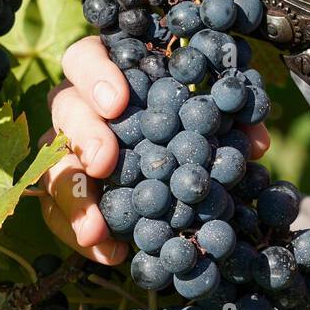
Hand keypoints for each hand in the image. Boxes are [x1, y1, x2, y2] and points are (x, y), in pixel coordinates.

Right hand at [39, 36, 270, 262]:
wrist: (180, 180)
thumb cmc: (193, 133)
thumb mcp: (216, 126)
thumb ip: (232, 127)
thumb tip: (256, 142)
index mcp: (113, 75)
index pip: (85, 58)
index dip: (95, 75)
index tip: (118, 104)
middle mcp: (81, 107)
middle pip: (65, 108)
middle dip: (83, 135)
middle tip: (103, 162)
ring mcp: (68, 150)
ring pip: (52, 164)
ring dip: (74, 196)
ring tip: (96, 227)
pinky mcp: (65, 192)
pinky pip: (58, 212)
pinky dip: (82, 233)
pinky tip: (111, 252)